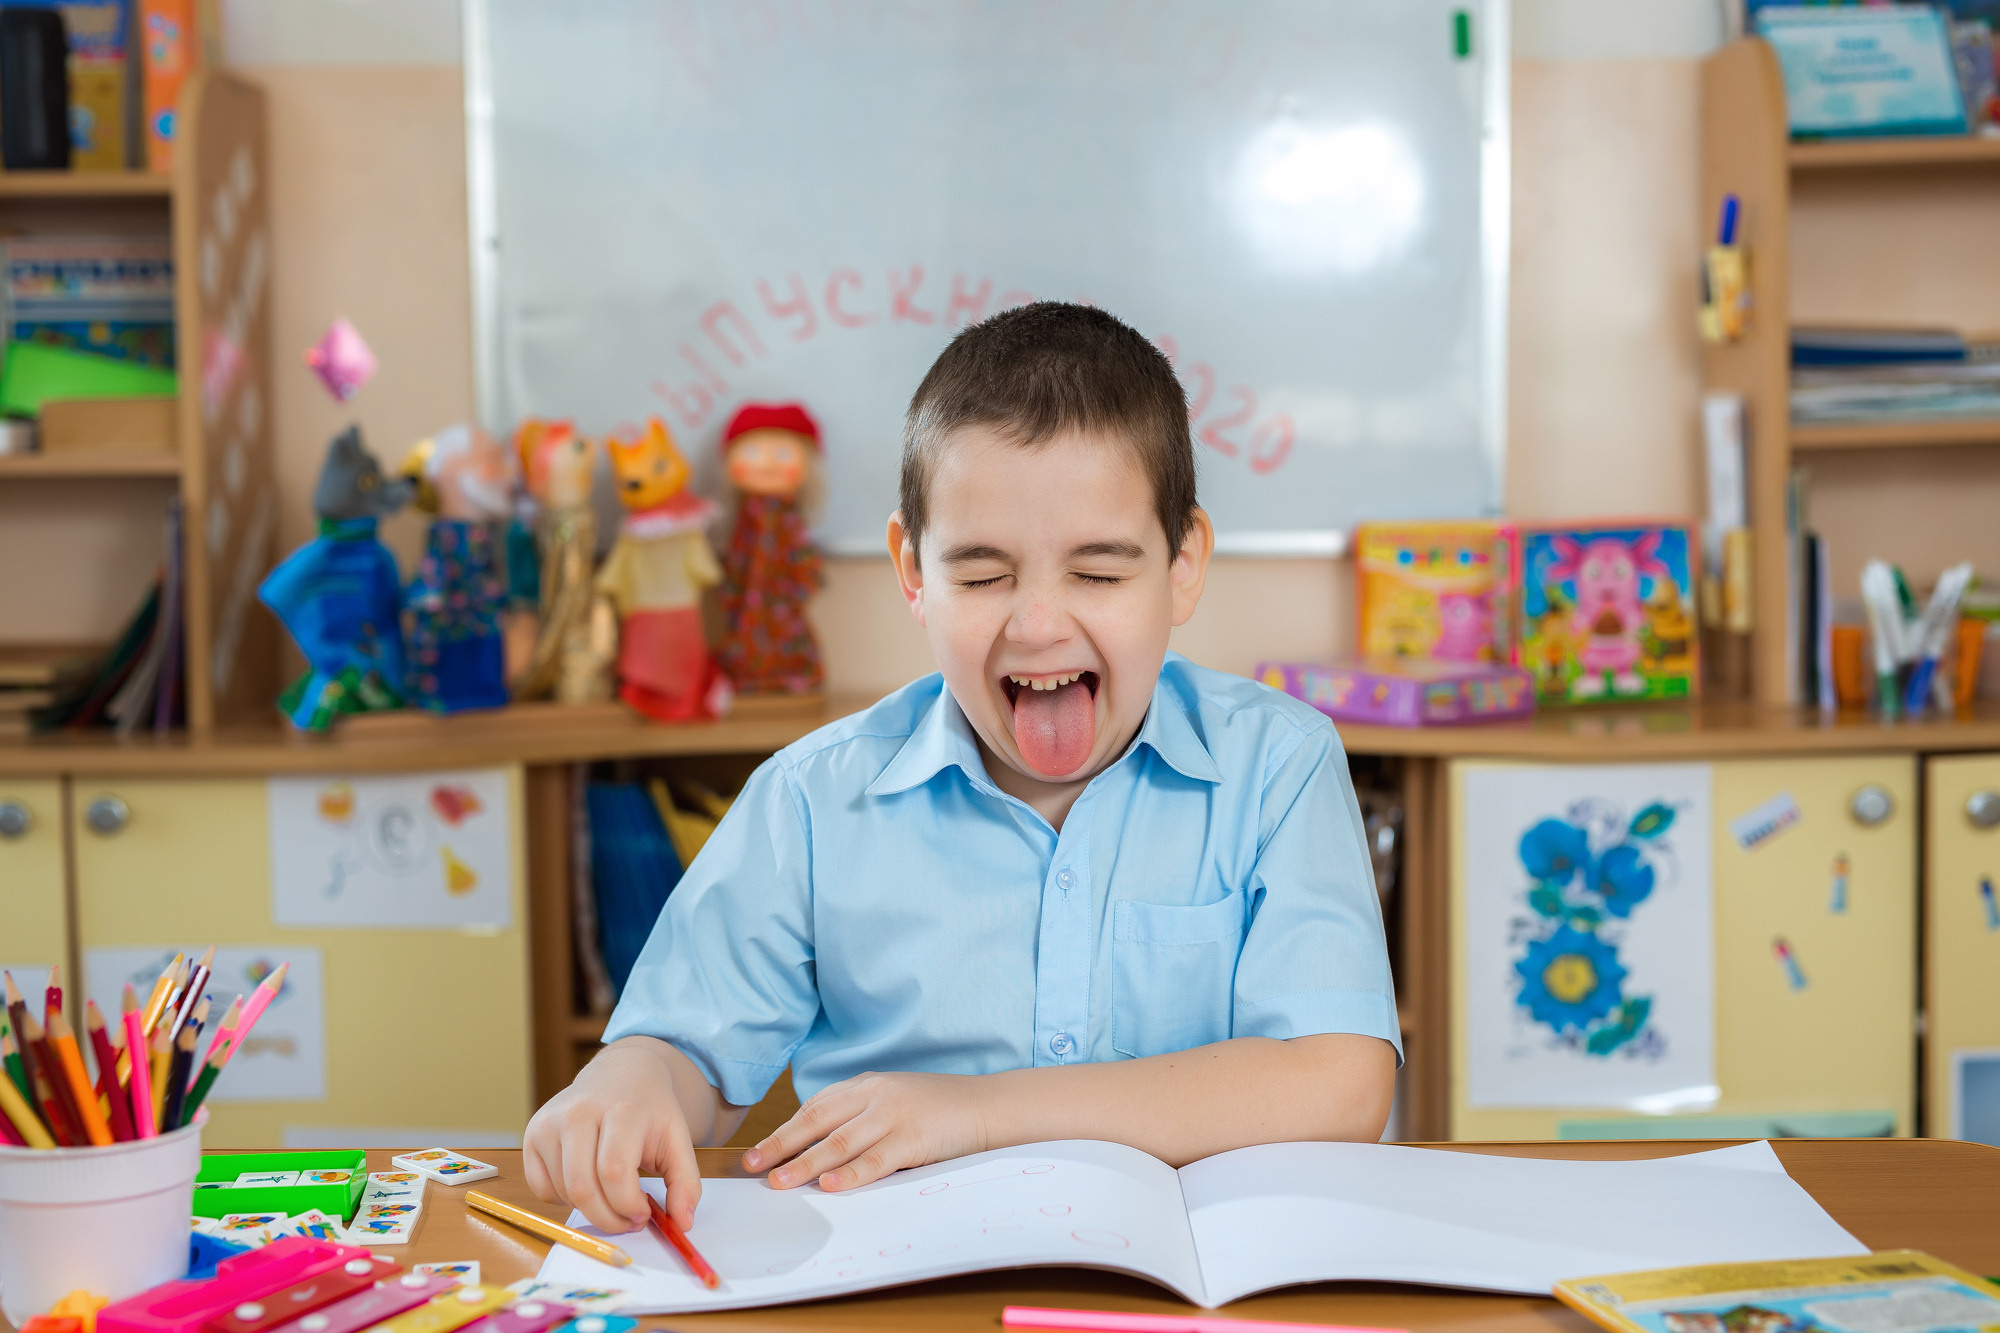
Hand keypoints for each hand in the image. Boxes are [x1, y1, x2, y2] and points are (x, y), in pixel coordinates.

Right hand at [523, 1038, 701, 1233]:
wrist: (621, 1073)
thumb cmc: (649, 1110)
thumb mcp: (677, 1140)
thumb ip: (686, 1183)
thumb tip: (683, 1225)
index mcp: (620, 1110)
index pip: (614, 1172)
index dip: (628, 1205)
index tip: (643, 1214)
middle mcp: (578, 1113)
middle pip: (583, 1188)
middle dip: (608, 1218)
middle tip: (626, 1221)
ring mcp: (550, 1122)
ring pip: (563, 1192)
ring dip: (590, 1210)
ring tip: (611, 1197)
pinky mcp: (532, 1134)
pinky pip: (540, 1189)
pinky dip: (563, 1199)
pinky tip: (586, 1183)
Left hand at [743, 1071, 991, 1191]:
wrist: (985, 1105)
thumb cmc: (937, 1109)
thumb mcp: (892, 1102)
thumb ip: (858, 1118)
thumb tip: (816, 1151)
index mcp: (865, 1086)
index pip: (814, 1109)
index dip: (783, 1132)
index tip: (757, 1154)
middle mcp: (874, 1095)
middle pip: (817, 1121)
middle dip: (781, 1146)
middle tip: (752, 1167)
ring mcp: (893, 1115)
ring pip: (839, 1142)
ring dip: (806, 1164)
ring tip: (780, 1182)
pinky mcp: (913, 1137)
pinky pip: (875, 1158)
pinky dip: (851, 1173)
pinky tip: (830, 1185)